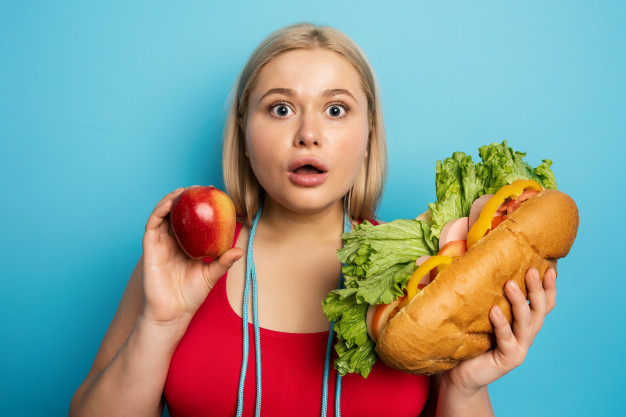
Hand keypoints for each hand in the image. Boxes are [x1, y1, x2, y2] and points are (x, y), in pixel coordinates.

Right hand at [141, 187, 243, 324]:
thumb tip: (240, 250)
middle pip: (177, 213)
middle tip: (201, 188)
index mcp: (185, 246)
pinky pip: (153, 224)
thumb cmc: (191, 296)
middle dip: (187, 198)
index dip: (200, 207)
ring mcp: (160, 244)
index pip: (191, 221)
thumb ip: (223, 261)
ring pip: (163, 214)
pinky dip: (160, 211)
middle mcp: (171, 242)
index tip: (213, 196)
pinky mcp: (150, 248)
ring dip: (172, 199)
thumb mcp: (211, 275)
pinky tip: (171, 203)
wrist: (172, 313)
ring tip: (185, 191)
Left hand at [442, 266, 557, 394]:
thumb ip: (477, 292)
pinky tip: (494, 310)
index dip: (549, 287)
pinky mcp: (509, 358)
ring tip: (510, 284)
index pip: (543, 303)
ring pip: (526, 322)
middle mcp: (525, 334)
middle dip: (537, 288)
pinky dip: (501, 323)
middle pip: (539, 309)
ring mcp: (519, 347)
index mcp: (522, 323)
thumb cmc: (468, 340)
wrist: (460, 374)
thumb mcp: (476, 313)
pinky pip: (506, 338)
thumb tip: (459, 257)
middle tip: (531, 269)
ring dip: (519, 301)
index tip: (547, 267)